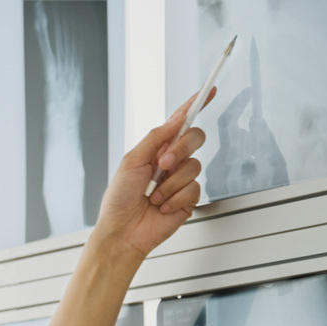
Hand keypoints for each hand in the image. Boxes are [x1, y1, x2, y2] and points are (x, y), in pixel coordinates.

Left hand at [91, 92, 208, 259]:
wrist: (122, 233)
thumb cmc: (118, 201)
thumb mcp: (131, 162)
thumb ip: (155, 138)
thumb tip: (176, 119)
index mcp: (156, 149)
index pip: (179, 123)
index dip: (195, 105)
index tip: (208, 91)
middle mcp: (171, 162)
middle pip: (195, 138)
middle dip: (180, 149)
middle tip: (162, 165)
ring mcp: (180, 181)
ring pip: (194, 166)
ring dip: (170, 183)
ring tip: (153, 197)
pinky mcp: (188, 199)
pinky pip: (194, 189)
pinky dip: (175, 199)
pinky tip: (161, 207)